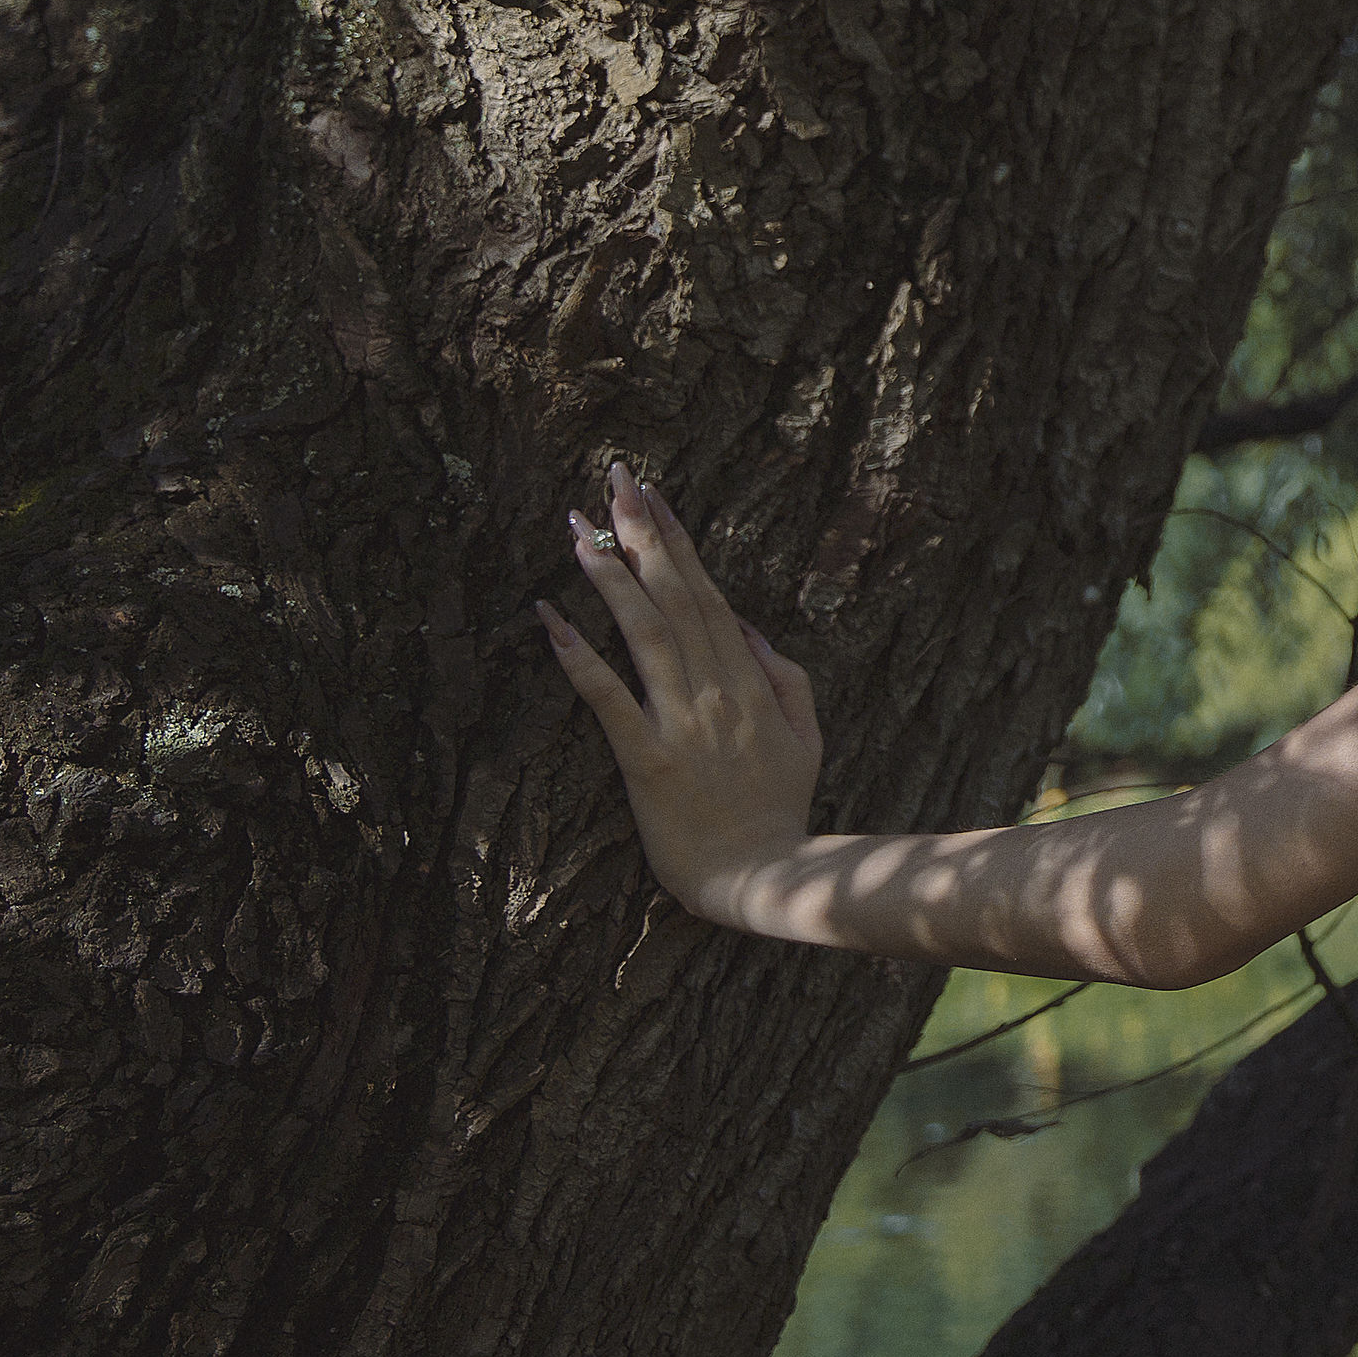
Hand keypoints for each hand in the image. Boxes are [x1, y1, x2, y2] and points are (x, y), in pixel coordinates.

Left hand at [544, 460, 823, 921]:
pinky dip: (579, 655)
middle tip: (615, 480)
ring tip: (580, 530)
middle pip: (675, 596)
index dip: (678, 541)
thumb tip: (751, 629)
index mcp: (751, 681)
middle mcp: (716, 690)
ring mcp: (682, 722)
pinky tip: (550, 616)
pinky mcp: (647, 759)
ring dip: (610, 576)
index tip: (655, 497)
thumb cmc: (780, 811)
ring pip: (643, 632)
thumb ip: (790, 679)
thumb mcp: (807, 738)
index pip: (708, 594)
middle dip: (644, 533)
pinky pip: (609, 698)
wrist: (763, 875)